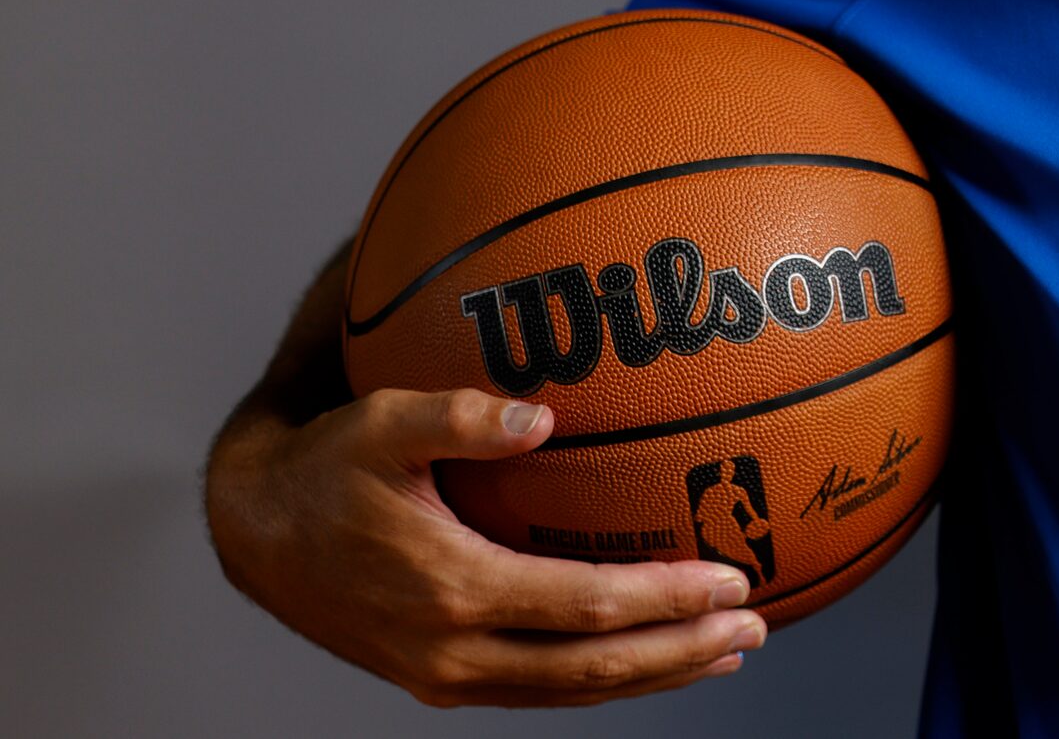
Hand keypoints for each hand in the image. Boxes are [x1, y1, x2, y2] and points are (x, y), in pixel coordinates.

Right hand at [206, 387, 767, 706]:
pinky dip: (603, 681)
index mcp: (451, 588)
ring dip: (654, 675)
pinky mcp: (438, 679)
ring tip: (725, 652)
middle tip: (754, 627)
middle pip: (593, 666)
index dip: (666, 598)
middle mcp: (451, 648)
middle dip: (682, 650)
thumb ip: (461, 414)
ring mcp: (443, 674)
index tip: (733, 578)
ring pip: (570, 692)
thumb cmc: (326, 466)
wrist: (254, 530)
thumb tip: (541, 415)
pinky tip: (648, 660)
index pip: (586, 606)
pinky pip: (539, 692)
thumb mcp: (383, 421)